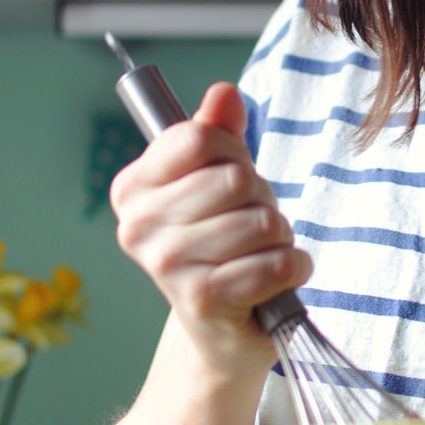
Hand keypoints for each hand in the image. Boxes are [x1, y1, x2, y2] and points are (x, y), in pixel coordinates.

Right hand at [110, 81, 312, 369]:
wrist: (222, 331)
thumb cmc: (221, 246)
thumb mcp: (216, 181)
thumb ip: (218, 134)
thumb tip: (223, 93)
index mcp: (132, 188)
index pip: (200, 138)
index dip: (234, 153)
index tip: (230, 178)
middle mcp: (138, 227)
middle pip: (235, 180)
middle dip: (262, 200)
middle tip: (251, 227)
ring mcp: (167, 266)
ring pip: (260, 223)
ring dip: (279, 238)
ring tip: (259, 254)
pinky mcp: (202, 301)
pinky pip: (273, 264)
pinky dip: (292, 268)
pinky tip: (276, 279)